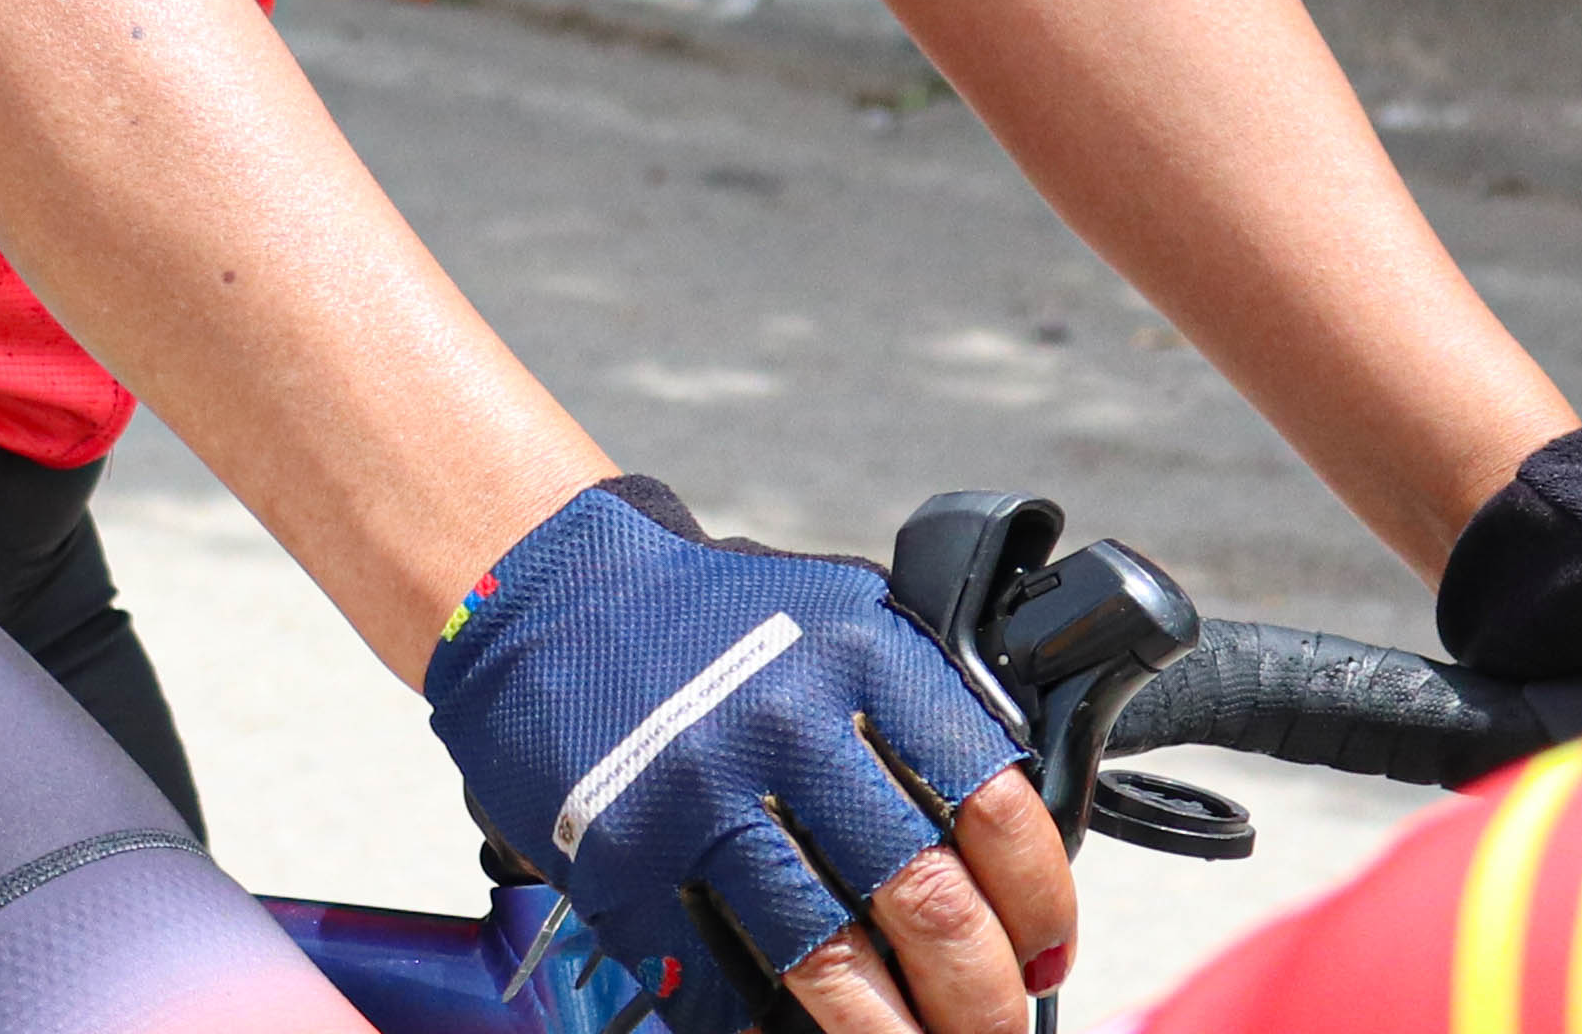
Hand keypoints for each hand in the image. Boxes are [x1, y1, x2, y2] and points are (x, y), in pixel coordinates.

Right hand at [426, 477, 1068, 1033]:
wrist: (535, 592)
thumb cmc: (700, 617)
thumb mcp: (834, 619)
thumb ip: (921, 707)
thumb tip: (1011, 848)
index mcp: (862, 656)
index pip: (998, 809)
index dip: (1042, 907)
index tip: (1046, 956)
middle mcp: (784, 721)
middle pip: (930, 904)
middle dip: (983, 1001)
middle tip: (994, 1031)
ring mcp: (696, 793)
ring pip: (833, 964)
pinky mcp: (622, 854)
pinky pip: (717, 979)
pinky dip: (762, 1026)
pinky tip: (788, 1028)